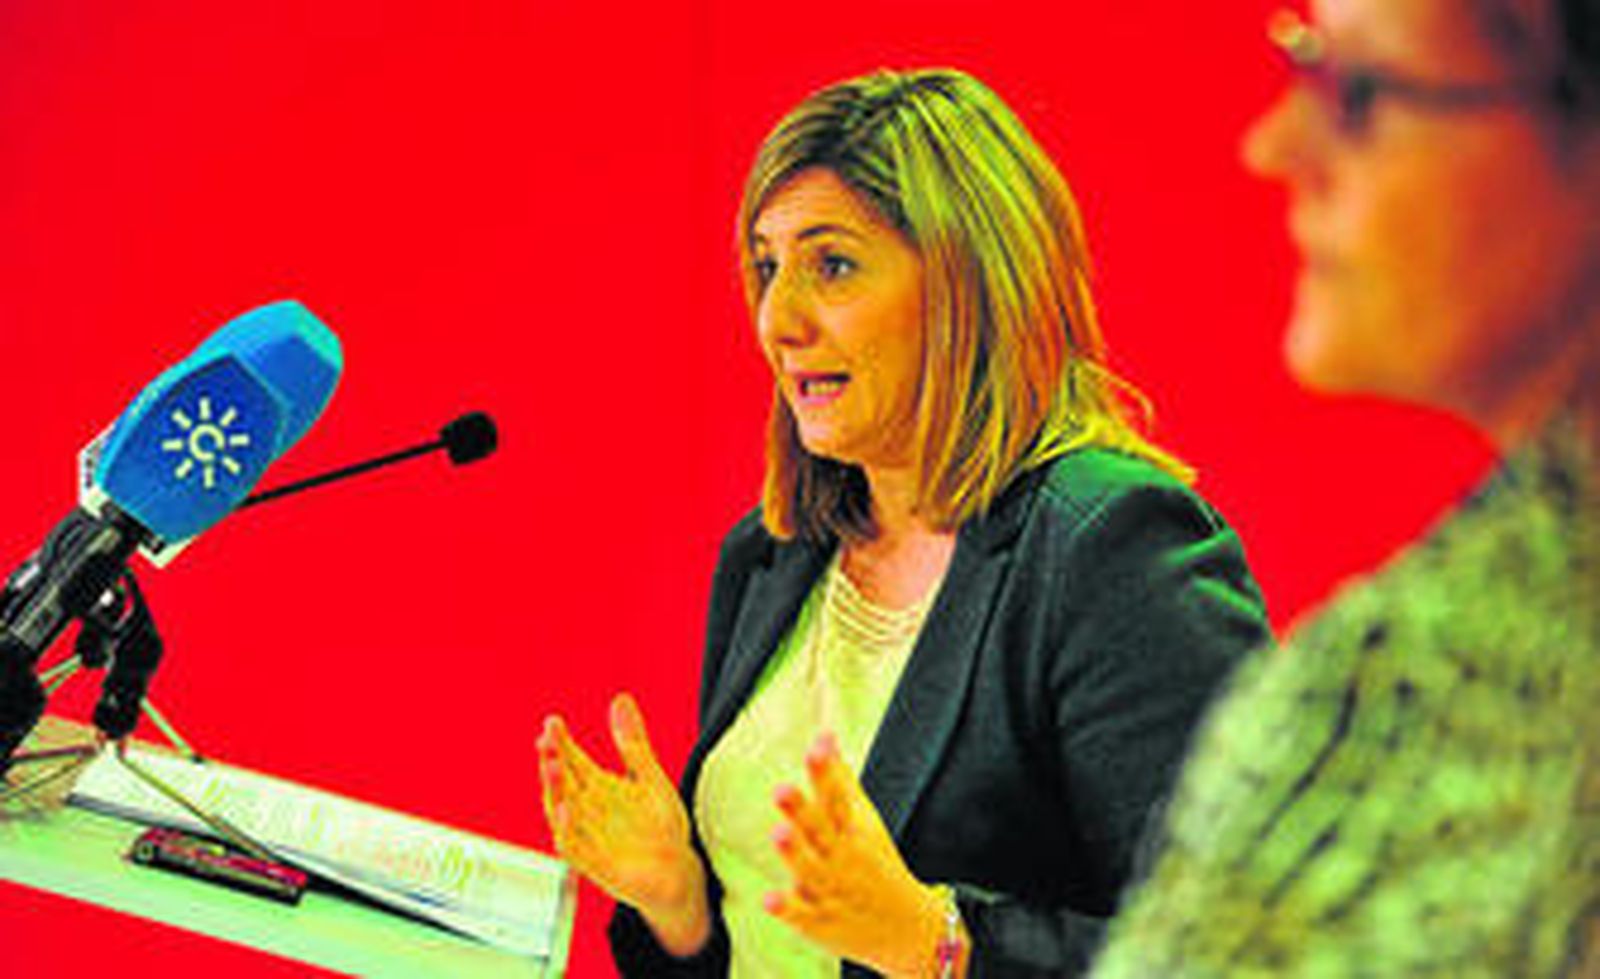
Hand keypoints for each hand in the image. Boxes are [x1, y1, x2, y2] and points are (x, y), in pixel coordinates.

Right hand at [538, 692, 709, 955]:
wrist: (677, 872)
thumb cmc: (660, 826)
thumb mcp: (649, 777)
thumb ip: (633, 742)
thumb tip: (620, 698)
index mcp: (597, 788)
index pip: (572, 760)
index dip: (560, 742)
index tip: (552, 722)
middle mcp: (586, 810)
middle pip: (562, 782)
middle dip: (551, 761)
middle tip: (546, 739)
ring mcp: (589, 836)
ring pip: (560, 812)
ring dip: (554, 790)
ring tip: (551, 766)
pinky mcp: (596, 863)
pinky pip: (574, 847)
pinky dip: (566, 830)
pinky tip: (566, 810)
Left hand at [765, 733, 955, 977]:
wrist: (910, 930)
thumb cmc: (876, 863)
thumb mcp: (865, 821)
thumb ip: (840, 779)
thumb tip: (824, 734)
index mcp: (854, 829)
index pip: (838, 796)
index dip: (825, 772)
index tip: (816, 747)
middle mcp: (842, 857)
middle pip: (821, 830)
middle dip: (802, 810)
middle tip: (781, 788)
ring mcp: (832, 891)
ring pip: (810, 870)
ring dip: (795, 853)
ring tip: (778, 833)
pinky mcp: (821, 924)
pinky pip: (803, 916)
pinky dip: (788, 909)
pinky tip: (769, 899)